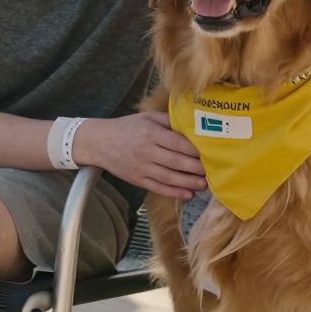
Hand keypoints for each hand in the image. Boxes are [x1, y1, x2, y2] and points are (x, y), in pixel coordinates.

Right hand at [73, 112, 205, 199]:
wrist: (99, 142)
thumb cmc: (126, 127)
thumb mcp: (146, 117)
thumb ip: (168, 120)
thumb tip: (190, 123)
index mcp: (151, 133)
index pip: (177, 143)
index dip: (194, 150)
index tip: (208, 153)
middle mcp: (147, 151)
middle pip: (176, 162)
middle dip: (196, 168)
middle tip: (211, 171)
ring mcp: (142, 167)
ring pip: (169, 177)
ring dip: (189, 182)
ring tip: (204, 184)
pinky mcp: (137, 180)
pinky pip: (158, 188)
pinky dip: (174, 192)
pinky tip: (187, 194)